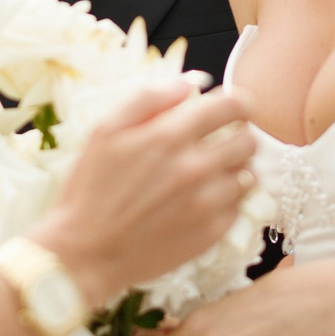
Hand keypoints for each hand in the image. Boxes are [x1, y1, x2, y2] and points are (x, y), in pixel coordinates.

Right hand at [32, 80, 255, 306]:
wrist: (85, 252)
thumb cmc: (90, 189)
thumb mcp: (105, 130)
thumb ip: (150, 98)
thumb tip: (192, 83)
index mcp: (169, 136)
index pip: (233, 107)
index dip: (238, 103)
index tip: (232, 109)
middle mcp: (195, 168)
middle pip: (248, 141)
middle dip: (238, 135)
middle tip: (219, 142)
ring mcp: (206, 204)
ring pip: (248, 175)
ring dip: (235, 169)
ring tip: (210, 173)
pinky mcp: (210, 234)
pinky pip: (239, 207)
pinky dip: (227, 200)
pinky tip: (202, 201)